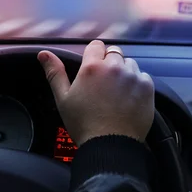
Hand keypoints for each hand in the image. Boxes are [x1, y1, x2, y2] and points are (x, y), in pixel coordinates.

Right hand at [38, 40, 154, 145]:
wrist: (111, 145)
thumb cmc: (84, 124)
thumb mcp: (63, 99)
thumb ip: (55, 73)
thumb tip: (44, 53)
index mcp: (92, 67)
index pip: (96, 46)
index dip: (94, 56)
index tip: (93, 69)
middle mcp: (114, 67)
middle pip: (114, 53)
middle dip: (109, 64)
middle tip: (104, 85)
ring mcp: (132, 76)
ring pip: (129, 64)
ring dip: (124, 73)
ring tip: (117, 93)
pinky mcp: (147, 86)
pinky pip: (143, 77)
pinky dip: (137, 84)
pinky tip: (129, 99)